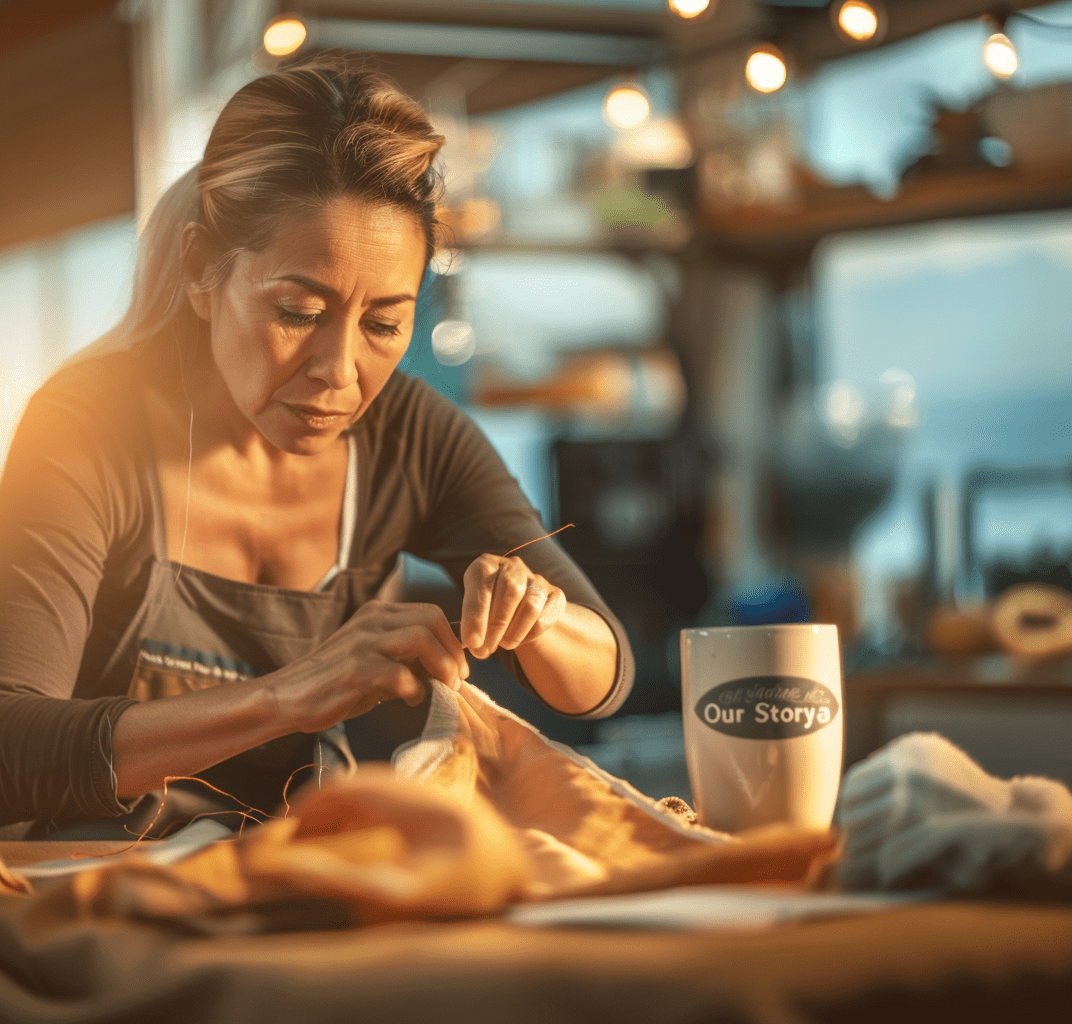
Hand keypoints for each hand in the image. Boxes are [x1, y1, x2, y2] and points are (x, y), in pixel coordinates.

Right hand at [273, 601, 468, 732]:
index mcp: (377, 614)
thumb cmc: (334, 683)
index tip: (460, 665)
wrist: (286, 697)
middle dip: (452, 650)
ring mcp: (361, 643)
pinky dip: (415, 689)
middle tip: (458, 678)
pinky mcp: (353, 669)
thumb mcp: (372, 658)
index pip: (430, 612)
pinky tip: (412, 700)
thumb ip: (403, 656)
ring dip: (441, 666)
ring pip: (419, 639)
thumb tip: (444, 666)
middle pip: (431, 619)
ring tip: (444, 688)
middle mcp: (371, 621)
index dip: (452, 639)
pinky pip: (398, 674)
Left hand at [461, 554, 566, 658]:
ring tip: (502, 645)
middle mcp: (513, 567)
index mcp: (486, 565)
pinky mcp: (555, 596)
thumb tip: (472, 643)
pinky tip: (518, 640)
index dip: (476, 613)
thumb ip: (471, 625)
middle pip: (511, 590)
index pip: (483, 582)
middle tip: (484, 651)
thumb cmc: (486, 611)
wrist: (516, 610)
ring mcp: (536, 580)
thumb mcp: (473, 612)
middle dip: (496, 626)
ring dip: (514, 632)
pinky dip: (529, 634)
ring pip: (531, 605)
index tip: (472, 641)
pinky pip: (544, 618)